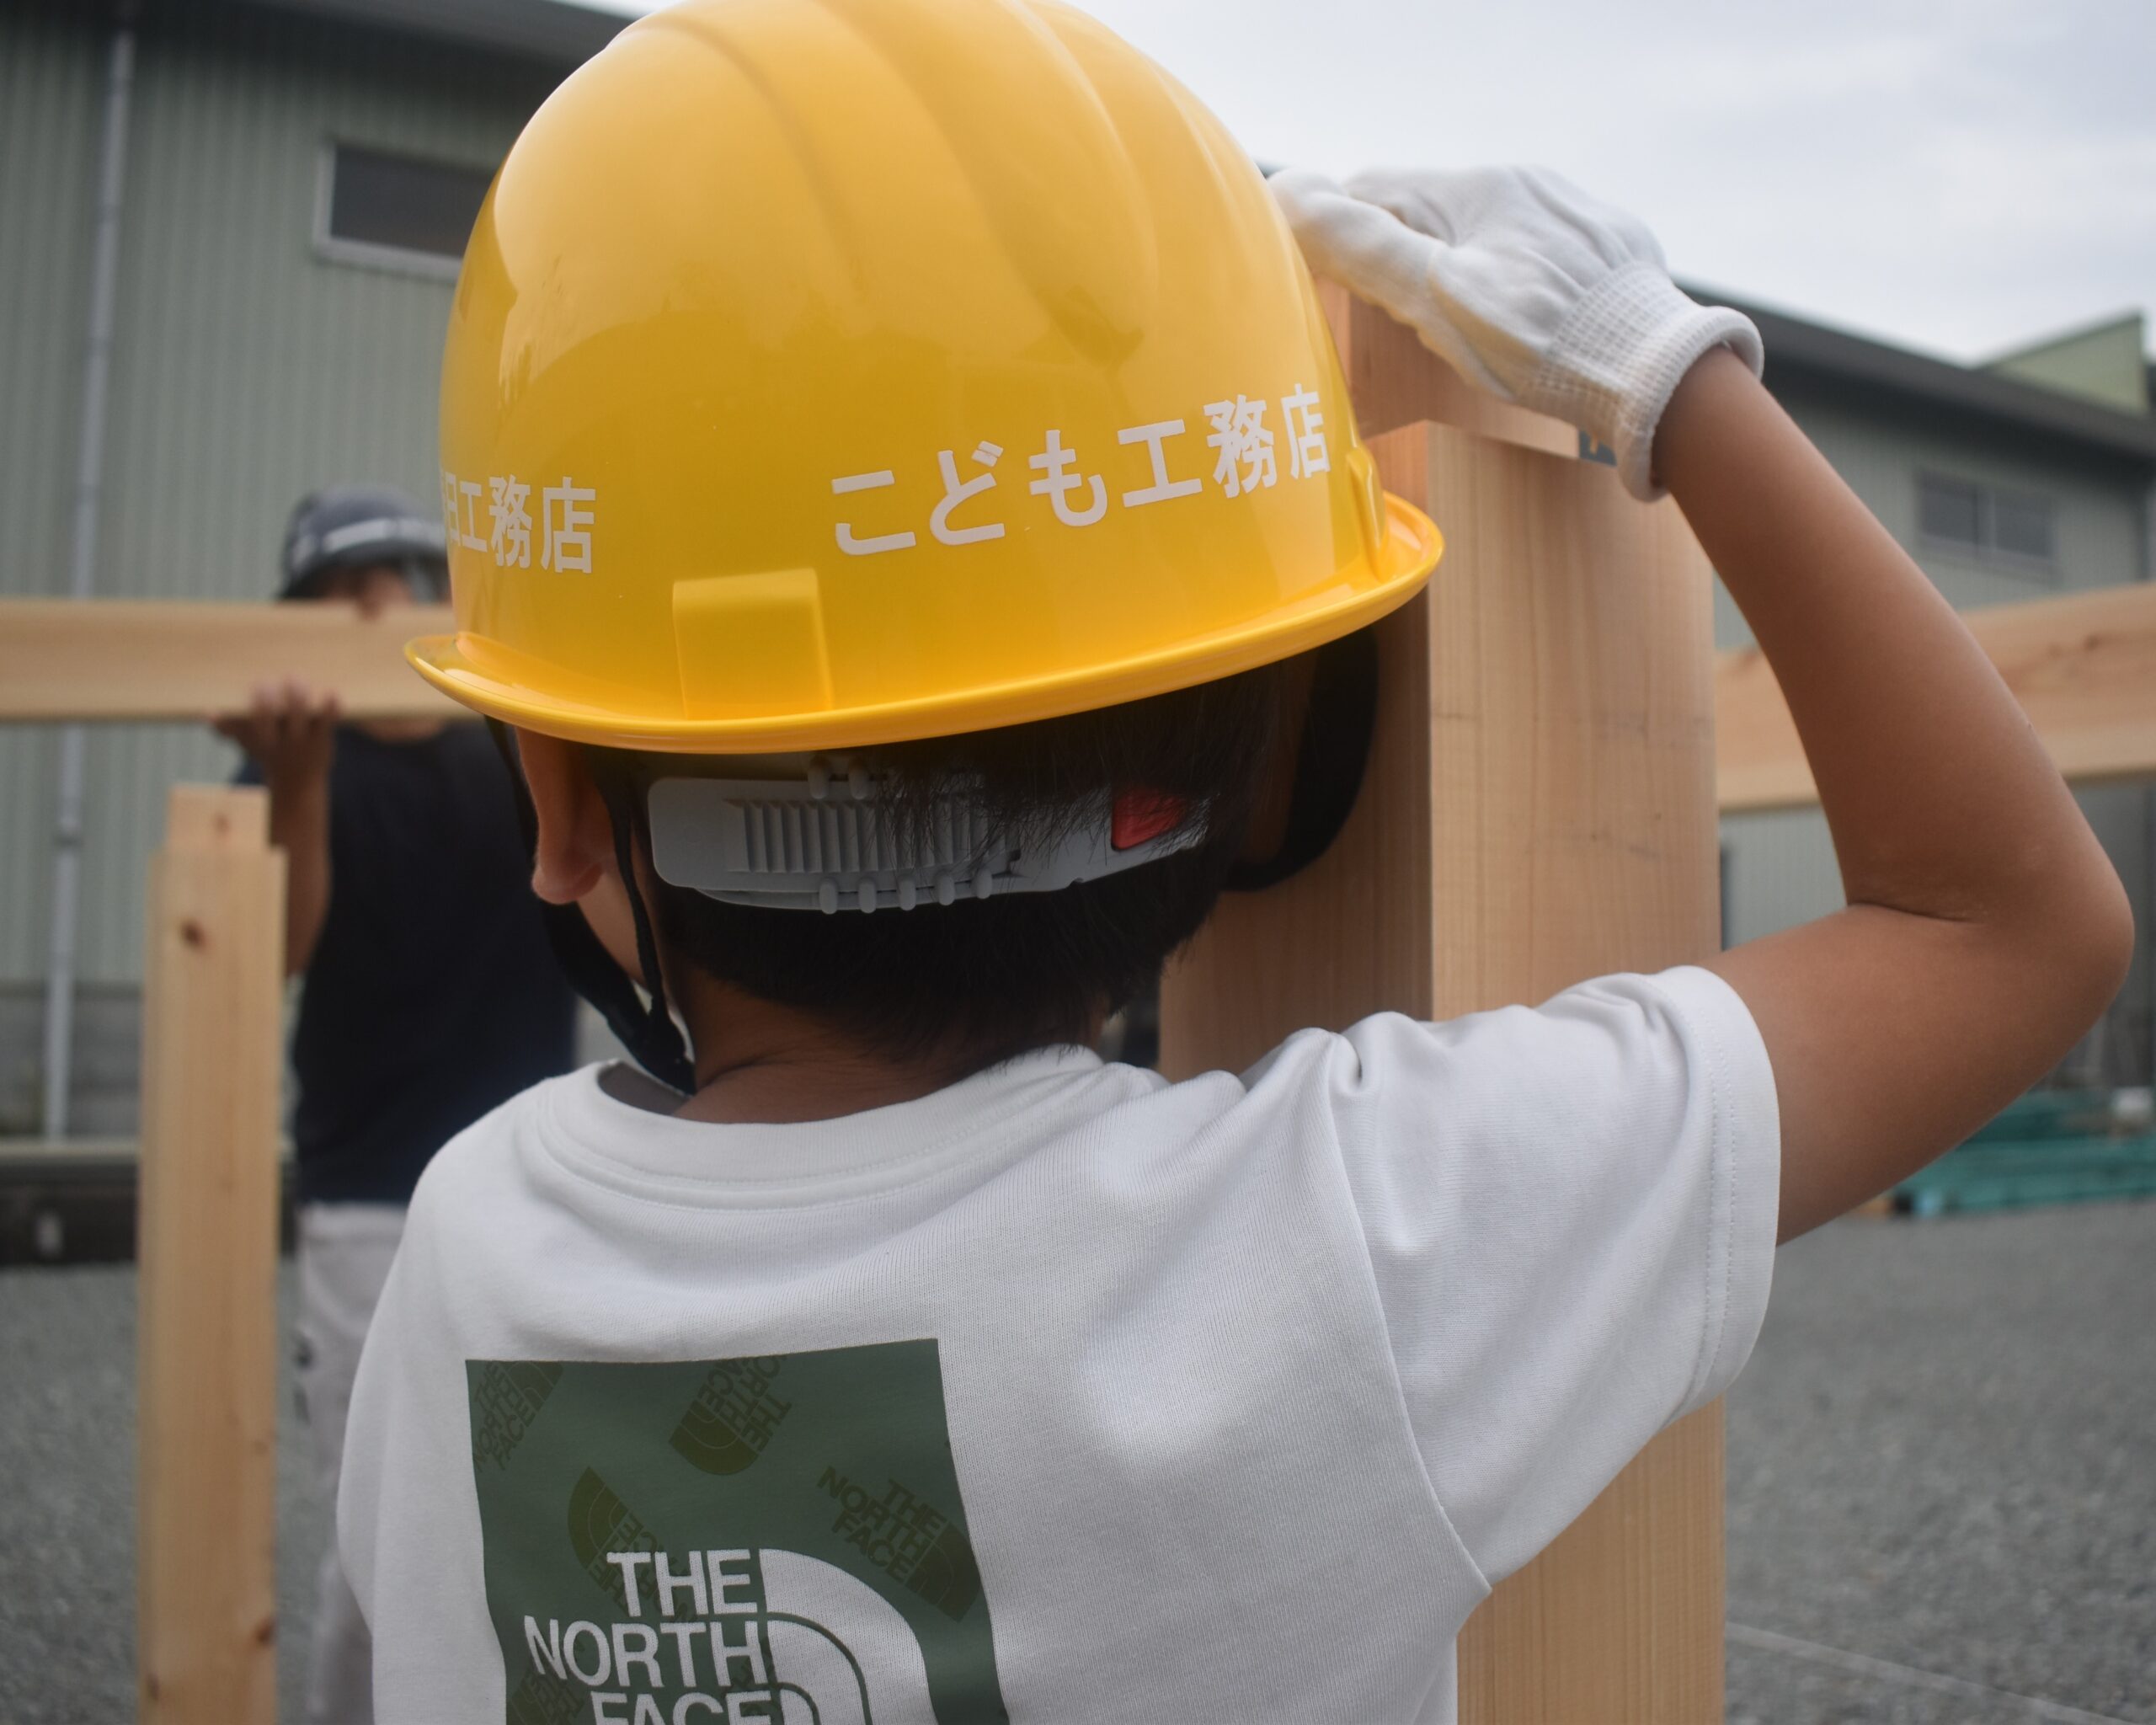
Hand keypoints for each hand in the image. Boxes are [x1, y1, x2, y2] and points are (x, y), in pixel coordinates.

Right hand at [213, 678, 339, 792]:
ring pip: (301, 712)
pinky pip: (328, 722)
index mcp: (263, 736)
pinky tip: (332, 693)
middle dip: (276, 695)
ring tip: (297, 680)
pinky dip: (331, 708)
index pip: (257, 716)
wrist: (297, 783)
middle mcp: (282, 737)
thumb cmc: (269, 753)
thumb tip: (206, 714)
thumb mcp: (248, 743)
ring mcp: (303, 738)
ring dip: (299, 694)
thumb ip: (229, 728)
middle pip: (276, 711)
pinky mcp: (323, 738)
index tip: (257, 685)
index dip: (258, 702)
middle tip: (280, 678)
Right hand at [1270, 165, 1761, 499]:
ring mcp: (1569, 211)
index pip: (1373, 190)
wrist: (1657, 374)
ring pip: (1481, 229)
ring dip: (1450, 263)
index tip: (1316, 274)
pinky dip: (1507, 278)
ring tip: (1445, 319)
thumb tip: (1292, 197)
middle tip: (1376, 309)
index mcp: (1475, 188)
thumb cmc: (1544, 345)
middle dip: (1394, 250)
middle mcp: (1523, 182)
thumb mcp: (1439, 301)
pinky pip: (1533, 251)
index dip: (1335, 230)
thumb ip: (1365, 250)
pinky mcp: (1605, 244)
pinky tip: (1515, 319)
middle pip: (1426, 209)